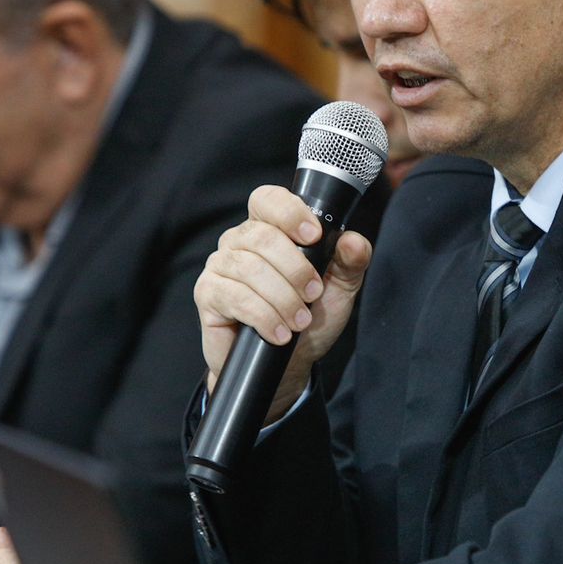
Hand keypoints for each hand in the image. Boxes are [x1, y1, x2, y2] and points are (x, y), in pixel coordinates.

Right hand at [194, 184, 372, 419]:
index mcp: (269, 228)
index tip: (313, 237)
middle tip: (313, 294)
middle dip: (295, 269)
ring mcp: (220, 265)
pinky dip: (263, 316)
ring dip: (282, 298)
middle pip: (262, 238)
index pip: (268, 200)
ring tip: (300, 320)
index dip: (289, 212)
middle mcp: (240, 240)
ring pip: (249, 269)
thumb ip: (350, 261)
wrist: (287, 363)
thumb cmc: (310, 318)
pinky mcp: (208, 294)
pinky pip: (234, 297)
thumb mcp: (339, 288)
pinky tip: (279, 333)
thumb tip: (353, 241)